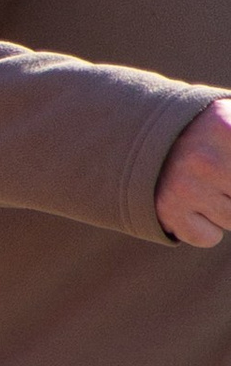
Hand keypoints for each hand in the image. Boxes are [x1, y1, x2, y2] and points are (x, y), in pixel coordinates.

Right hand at [157, 97, 230, 246]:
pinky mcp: (168, 212)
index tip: (225, 178)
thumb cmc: (208, 131)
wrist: (143, 139)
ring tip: (210, 186)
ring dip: (227, 209)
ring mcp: (184, 187)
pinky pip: (209, 238)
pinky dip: (205, 228)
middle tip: (223, 179)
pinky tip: (193, 204)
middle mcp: (204, 158)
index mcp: (226, 127)